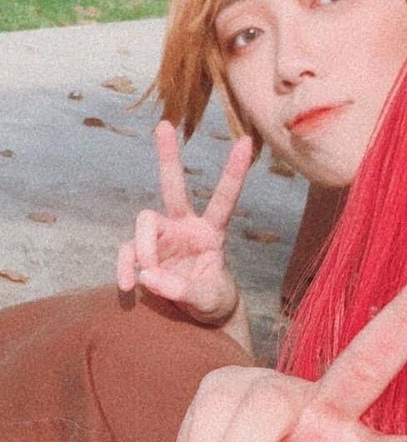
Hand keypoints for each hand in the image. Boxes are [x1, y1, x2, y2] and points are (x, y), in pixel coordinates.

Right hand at [116, 122, 253, 325]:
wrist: (200, 317)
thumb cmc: (214, 301)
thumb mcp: (208, 299)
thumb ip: (184, 290)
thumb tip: (149, 275)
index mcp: (211, 232)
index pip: (224, 199)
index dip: (234, 172)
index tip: (247, 141)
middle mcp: (185, 226)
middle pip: (173, 186)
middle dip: (168, 157)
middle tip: (164, 124)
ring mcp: (162, 238)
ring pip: (143, 224)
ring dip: (143, 249)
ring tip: (149, 277)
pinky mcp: (143, 253)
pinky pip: (128, 254)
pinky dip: (125, 268)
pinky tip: (128, 286)